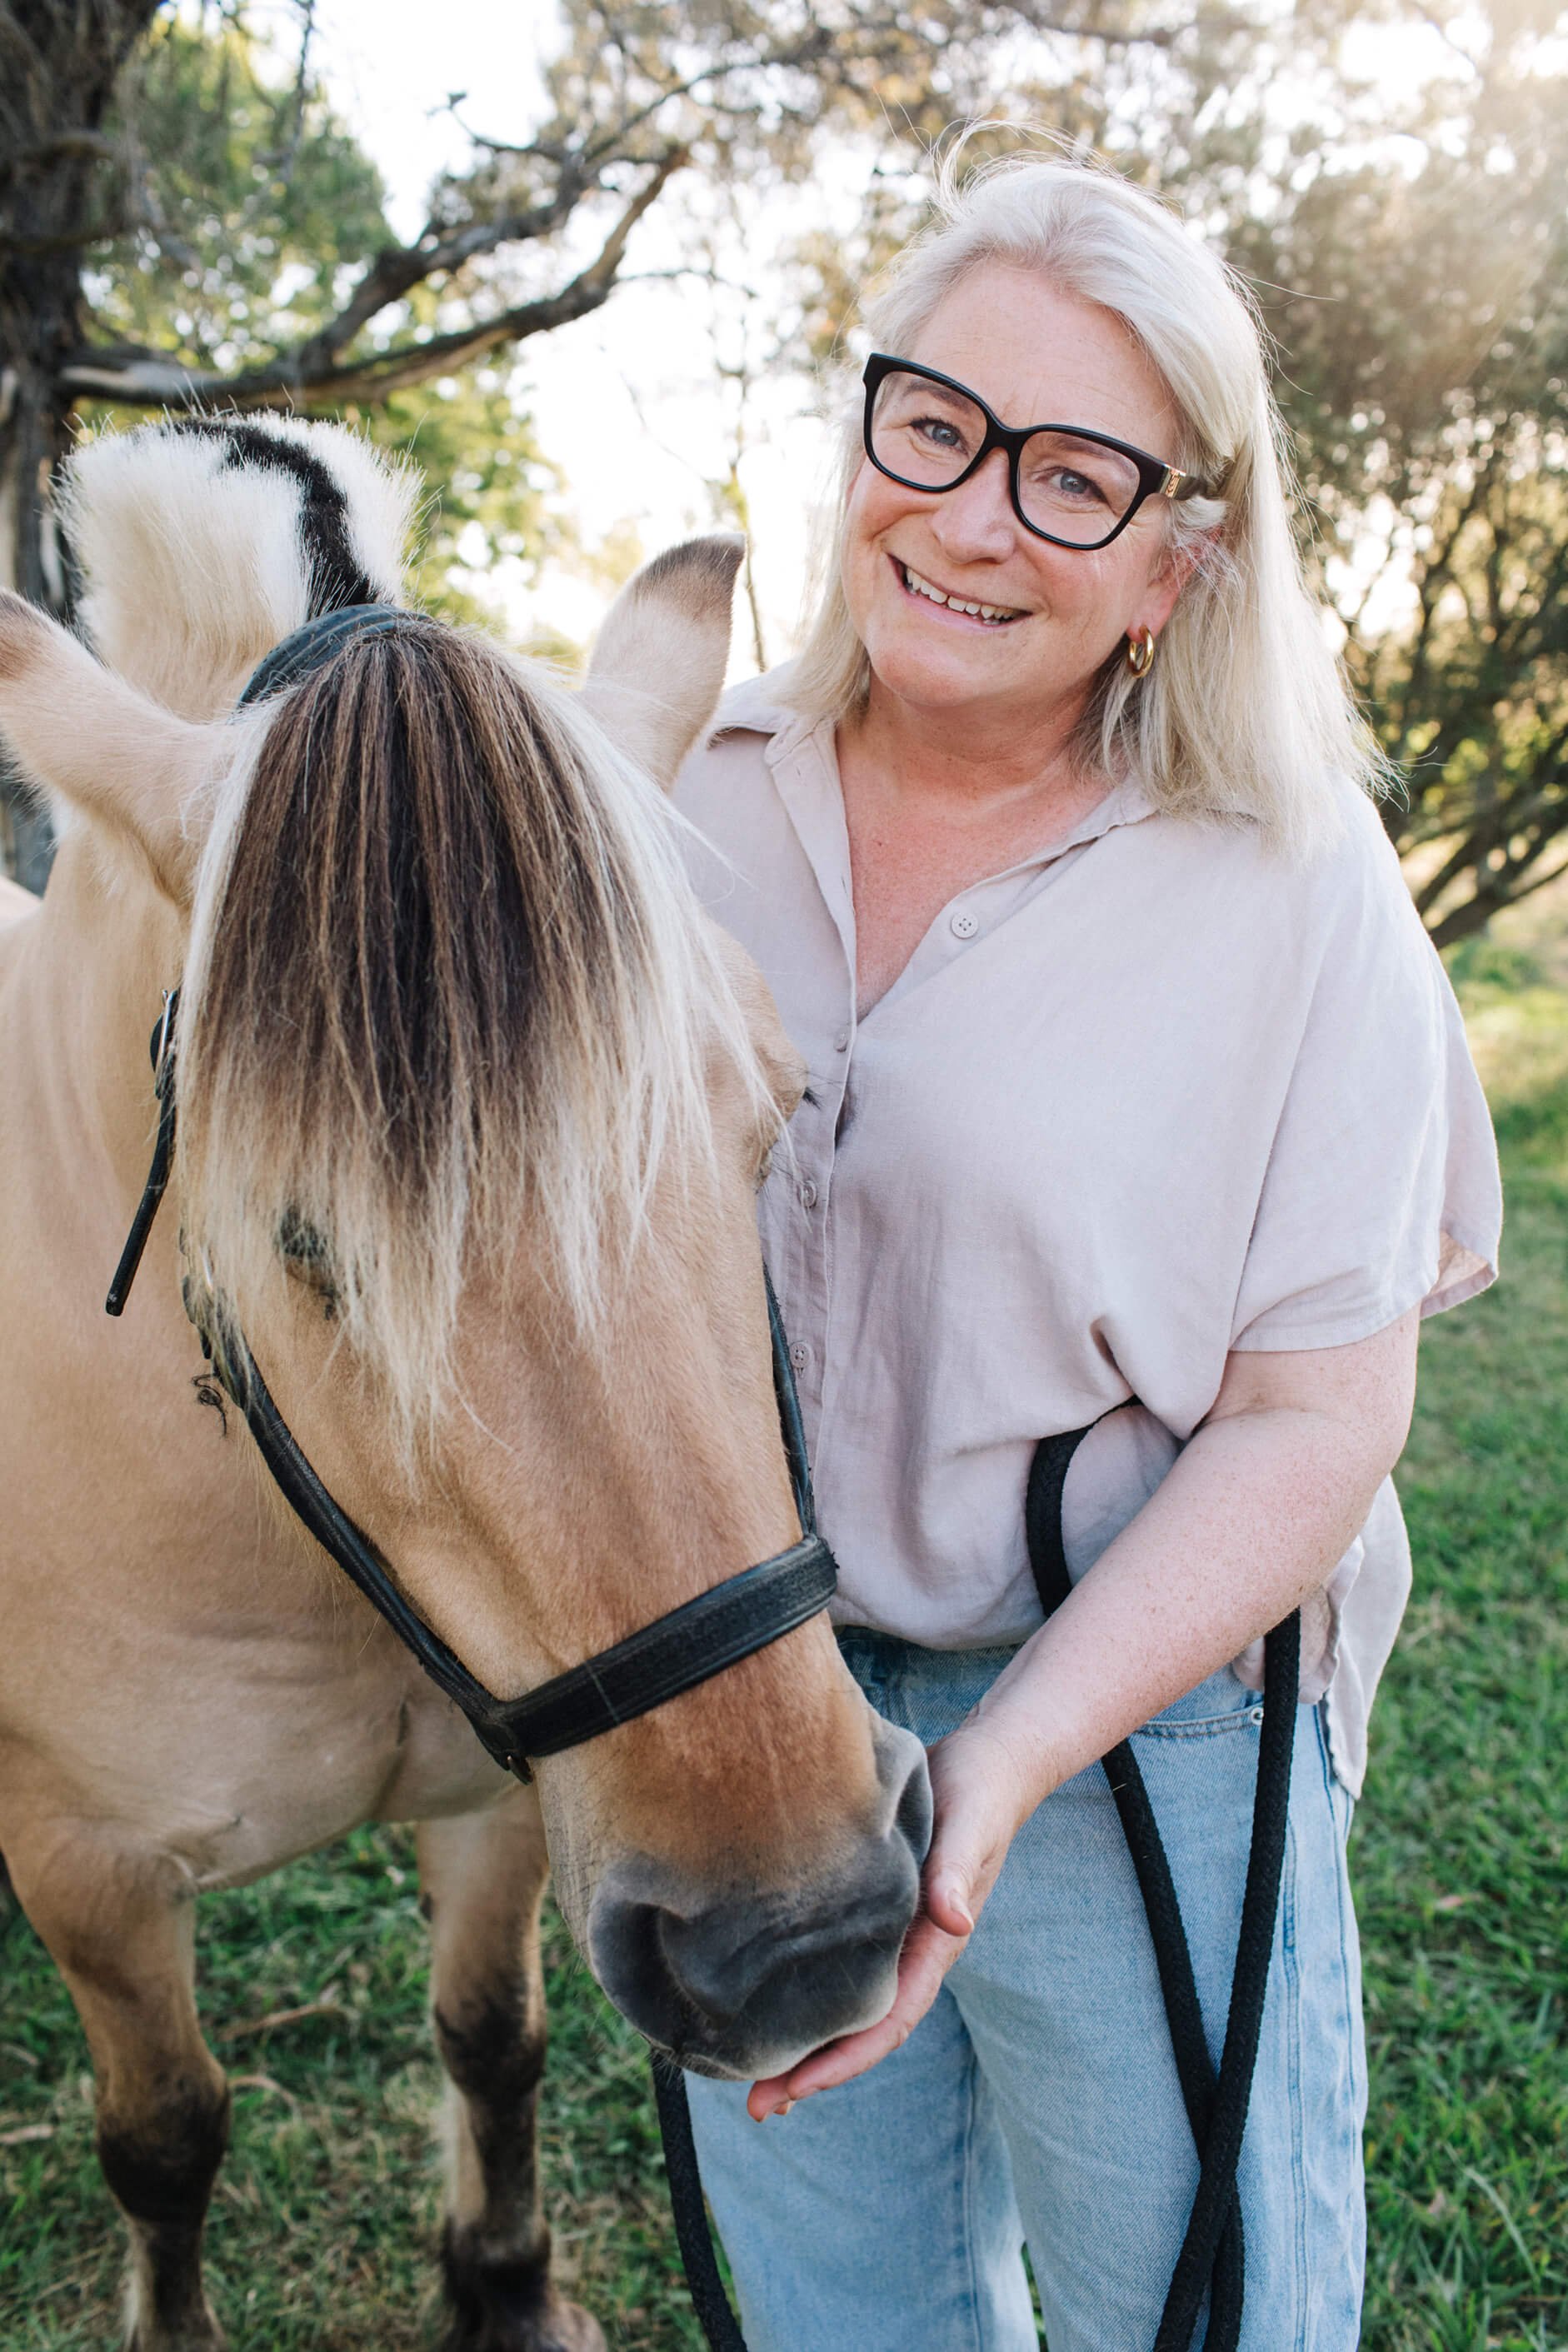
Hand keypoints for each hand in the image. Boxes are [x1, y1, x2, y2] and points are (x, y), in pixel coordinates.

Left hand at [746, 1717, 1033, 2120]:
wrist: (986, 1762)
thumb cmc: (979, 1793)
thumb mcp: (970, 1827)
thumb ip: (958, 1873)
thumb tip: (955, 1922)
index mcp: (935, 1945)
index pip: (889, 2021)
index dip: (844, 2060)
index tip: (797, 2088)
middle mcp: (909, 1951)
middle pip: (859, 2030)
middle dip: (810, 2072)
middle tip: (755, 2108)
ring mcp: (888, 1936)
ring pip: (841, 2006)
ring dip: (801, 2044)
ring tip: (745, 2079)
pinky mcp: (867, 1909)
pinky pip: (831, 1966)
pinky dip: (800, 1994)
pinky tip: (759, 2000)